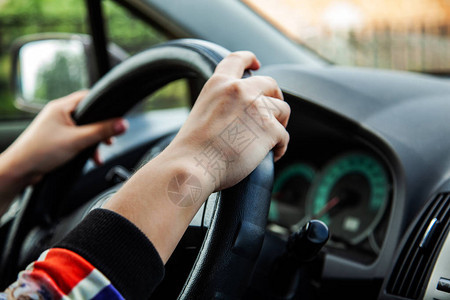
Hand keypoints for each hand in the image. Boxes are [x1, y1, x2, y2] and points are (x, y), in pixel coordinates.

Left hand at [0, 91, 127, 208]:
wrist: (20, 170)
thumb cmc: (41, 152)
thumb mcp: (77, 140)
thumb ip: (102, 131)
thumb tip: (123, 123)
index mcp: (61, 107)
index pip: (88, 97)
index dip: (104, 104)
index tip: (116, 114)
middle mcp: (58, 114)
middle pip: (88, 115)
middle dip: (101, 127)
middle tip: (110, 138)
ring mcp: (57, 127)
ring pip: (84, 129)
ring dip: (94, 140)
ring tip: (102, 151)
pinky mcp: (57, 140)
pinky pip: (77, 139)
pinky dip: (86, 147)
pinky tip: (92, 158)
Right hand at [166, 51, 289, 190]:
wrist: (192, 167)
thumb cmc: (193, 149)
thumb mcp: (202, 112)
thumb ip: (222, 104)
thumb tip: (242, 113)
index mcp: (219, 83)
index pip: (238, 59)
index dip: (250, 59)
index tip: (256, 64)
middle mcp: (240, 89)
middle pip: (270, 84)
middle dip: (275, 97)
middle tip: (272, 114)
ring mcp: (257, 108)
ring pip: (283, 110)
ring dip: (279, 124)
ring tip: (270, 141)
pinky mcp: (270, 129)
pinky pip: (284, 136)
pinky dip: (280, 147)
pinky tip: (271, 156)